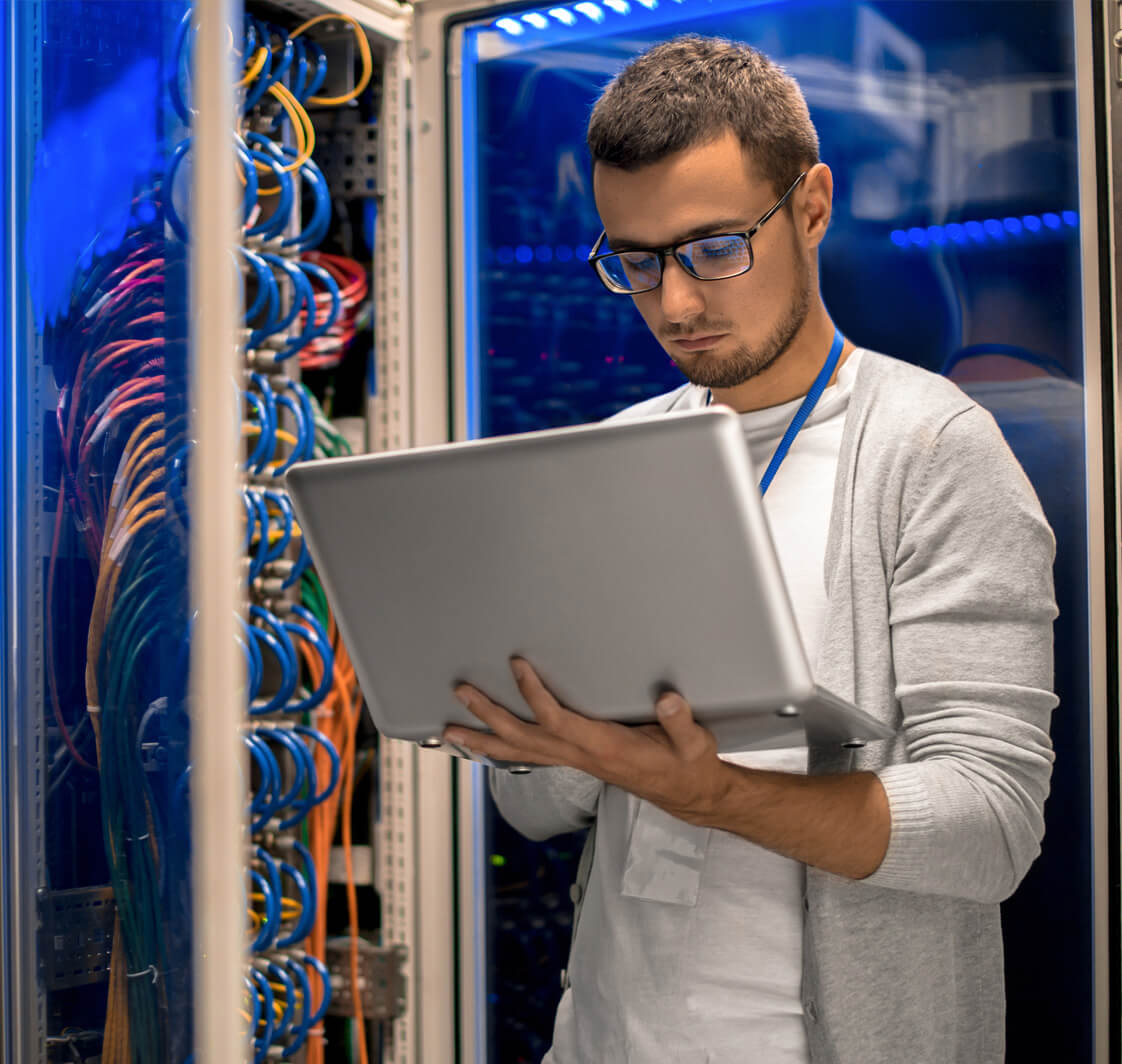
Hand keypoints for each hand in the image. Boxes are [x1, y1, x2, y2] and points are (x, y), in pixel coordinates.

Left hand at [444, 658, 731, 824]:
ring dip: (483, 739)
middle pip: (523, 739)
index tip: (517, 663)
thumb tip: (668, 698)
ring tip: (448, 729)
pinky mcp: (575, 761)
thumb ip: (680, 722)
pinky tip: (482, 743)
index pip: (557, 720)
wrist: (688, 794)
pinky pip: (529, 756)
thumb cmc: (688, 765)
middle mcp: (581, 757)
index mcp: (604, 747)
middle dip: (489, 716)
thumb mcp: (694, 744)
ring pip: (519, 753)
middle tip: (460, 693)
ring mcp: (575, 761)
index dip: (534, 694)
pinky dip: (501, 749)